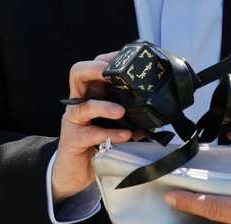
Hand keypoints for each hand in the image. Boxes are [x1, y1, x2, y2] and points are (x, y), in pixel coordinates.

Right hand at [51, 52, 135, 203]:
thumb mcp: (115, 123)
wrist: (77, 173)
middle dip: (94, 69)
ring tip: (121, 112)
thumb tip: (157, 110)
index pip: (94, 66)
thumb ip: (130, 113)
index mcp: (91, 93)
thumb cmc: (98, 143)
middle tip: (109, 72)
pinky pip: (90, 134)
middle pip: (77, 74)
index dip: (107, 58)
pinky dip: (109, 134)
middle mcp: (79, 102)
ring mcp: (74, 120)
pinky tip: (124, 135)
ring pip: (83, 106)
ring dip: (103, 107)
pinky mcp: (73, 140)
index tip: (126, 57)